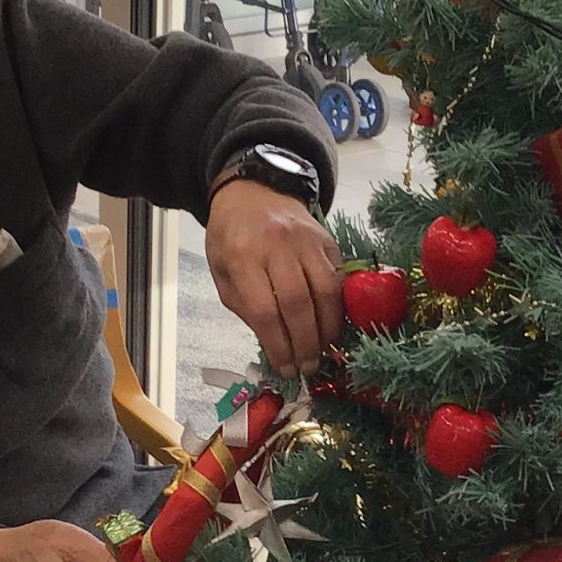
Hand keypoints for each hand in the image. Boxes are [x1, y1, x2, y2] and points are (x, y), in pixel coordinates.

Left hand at [207, 179, 344, 377]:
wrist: (255, 192)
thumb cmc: (232, 237)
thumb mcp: (221, 272)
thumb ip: (244, 306)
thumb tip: (275, 342)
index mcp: (242, 255)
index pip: (265, 310)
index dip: (278, 345)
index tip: (285, 368)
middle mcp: (278, 245)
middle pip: (299, 303)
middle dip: (305, 343)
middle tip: (308, 367)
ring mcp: (307, 240)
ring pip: (327, 291)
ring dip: (328, 328)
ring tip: (323, 351)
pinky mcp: (328, 240)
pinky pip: (339, 278)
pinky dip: (339, 307)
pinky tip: (332, 326)